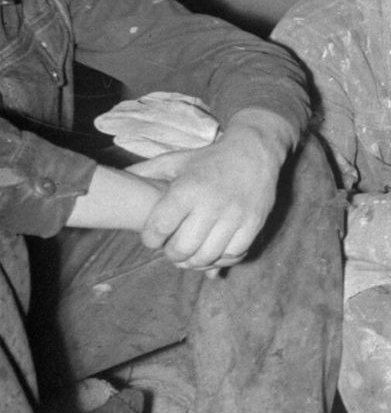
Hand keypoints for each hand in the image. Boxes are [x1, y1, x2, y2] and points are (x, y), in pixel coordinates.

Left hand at [130, 108, 294, 270]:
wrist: (254, 150)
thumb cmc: (209, 159)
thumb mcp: (176, 160)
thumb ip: (146, 172)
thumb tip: (115, 178)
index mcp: (186, 189)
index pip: (158, 229)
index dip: (150, 240)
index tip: (153, 238)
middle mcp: (210, 204)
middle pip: (182, 249)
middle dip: (171, 255)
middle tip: (172, 250)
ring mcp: (235, 216)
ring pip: (207, 256)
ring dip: (195, 262)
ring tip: (190, 255)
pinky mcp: (254, 223)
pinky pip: (234, 254)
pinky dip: (221, 259)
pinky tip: (214, 252)